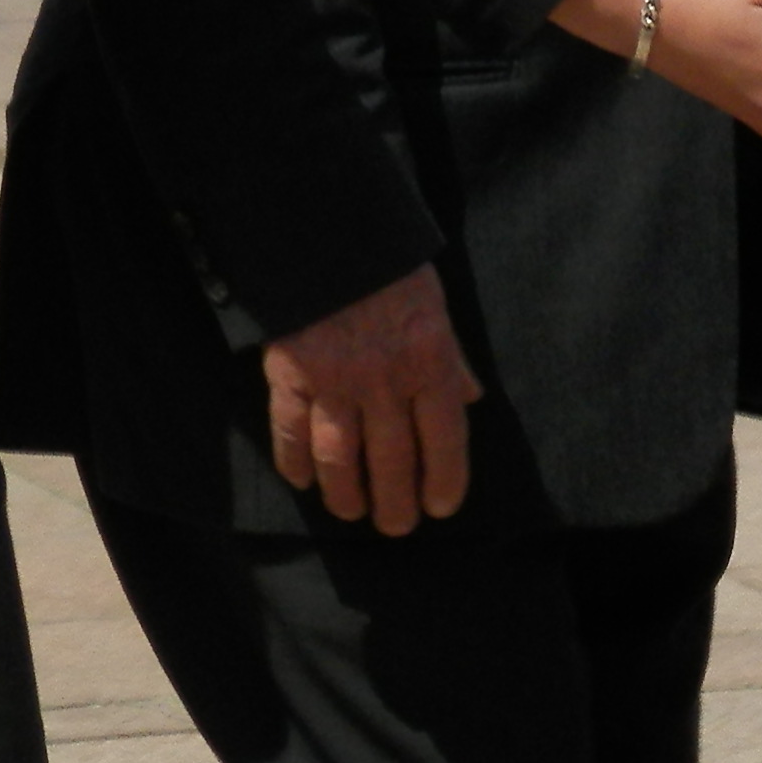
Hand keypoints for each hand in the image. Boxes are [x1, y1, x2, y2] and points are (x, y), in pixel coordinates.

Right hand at [263, 264, 479, 535]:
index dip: (445, 477)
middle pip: (392, 457)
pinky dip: (296, 461)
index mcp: (429, 359)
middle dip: (396, 501)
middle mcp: (384, 378)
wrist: (331, 235)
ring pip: (340, 456)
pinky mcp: (289, 375)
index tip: (441, 507)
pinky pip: (291, 431)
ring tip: (353, 513)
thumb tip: (471, 398)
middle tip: (397, 527)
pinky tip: (304, 481)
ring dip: (347, 493)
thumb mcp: (437, 309)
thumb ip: (452, 359)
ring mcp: (333, 380)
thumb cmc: (392, 273)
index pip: (445, 435)